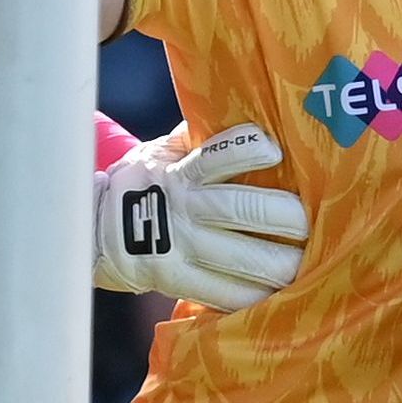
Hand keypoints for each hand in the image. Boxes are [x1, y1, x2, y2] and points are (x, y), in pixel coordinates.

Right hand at [92, 122, 306, 312]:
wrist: (90, 230)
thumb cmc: (140, 184)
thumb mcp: (158, 153)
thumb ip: (194, 138)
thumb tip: (231, 107)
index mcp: (180, 173)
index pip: (217, 157)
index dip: (247, 150)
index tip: (275, 149)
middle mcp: (183, 209)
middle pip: (243, 210)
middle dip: (285, 215)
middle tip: (311, 221)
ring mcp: (181, 248)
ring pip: (243, 258)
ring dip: (283, 262)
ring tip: (310, 261)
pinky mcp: (178, 281)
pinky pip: (226, 293)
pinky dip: (258, 295)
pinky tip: (284, 292)